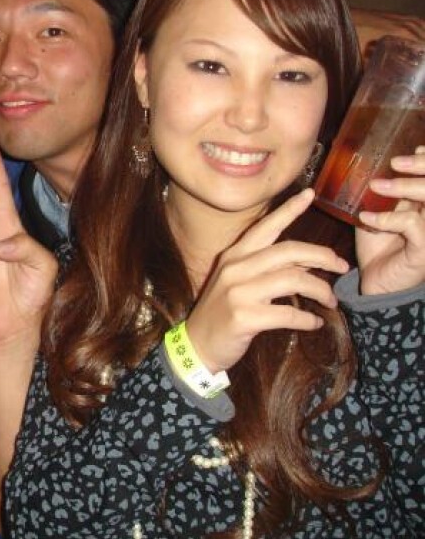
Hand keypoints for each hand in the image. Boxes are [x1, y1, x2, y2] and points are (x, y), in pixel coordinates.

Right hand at [186, 189, 349, 371]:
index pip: (266, 227)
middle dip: (322, 256)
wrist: (196, 344)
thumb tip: (305, 260)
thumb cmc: (221, 311)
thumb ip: (264, 267)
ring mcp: (239, 292)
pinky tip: (314, 323)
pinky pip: (289, 314)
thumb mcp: (236, 281)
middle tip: (341, 266)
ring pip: (294, 280)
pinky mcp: (245, 317)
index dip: (289, 210)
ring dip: (320, 290)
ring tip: (331, 301)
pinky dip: (308, 320)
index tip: (310, 194)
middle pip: (289, 251)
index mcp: (235, 255)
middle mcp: (236, 268)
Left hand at [356, 145, 424, 294]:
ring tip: (377, 185)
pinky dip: (388, 218)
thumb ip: (383, 193)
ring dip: (407, 189)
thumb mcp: (381, 212)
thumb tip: (368, 165)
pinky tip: (367, 217)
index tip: (419, 149)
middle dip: (423, 167)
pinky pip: (413, 226)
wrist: (379, 283)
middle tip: (396, 162)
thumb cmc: (382, 246)